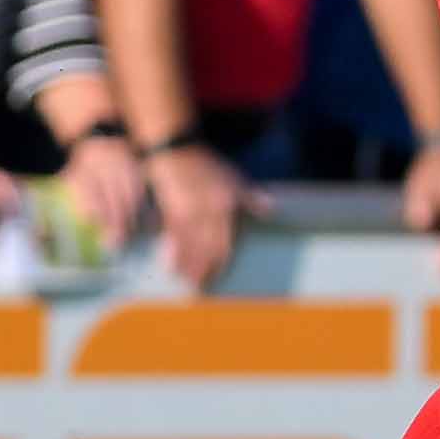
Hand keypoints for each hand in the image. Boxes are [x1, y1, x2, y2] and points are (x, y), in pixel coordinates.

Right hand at [137, 136, 252, 284]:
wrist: (177, 151)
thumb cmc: (207, 166)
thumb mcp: (233, 178)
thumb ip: (250, 197)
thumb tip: (269, 210)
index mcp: (226, 204)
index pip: (225, 239)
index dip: (221, 259)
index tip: (219, 274)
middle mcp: (207, 210)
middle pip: (206, 246)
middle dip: (203, 268)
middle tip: (200, 287)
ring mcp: (187, 210)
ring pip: (189, 244)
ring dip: (187, 264)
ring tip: (186, 281)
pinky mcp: (170, 210)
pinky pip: (172, 235)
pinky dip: (172, 250)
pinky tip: (169, 263)